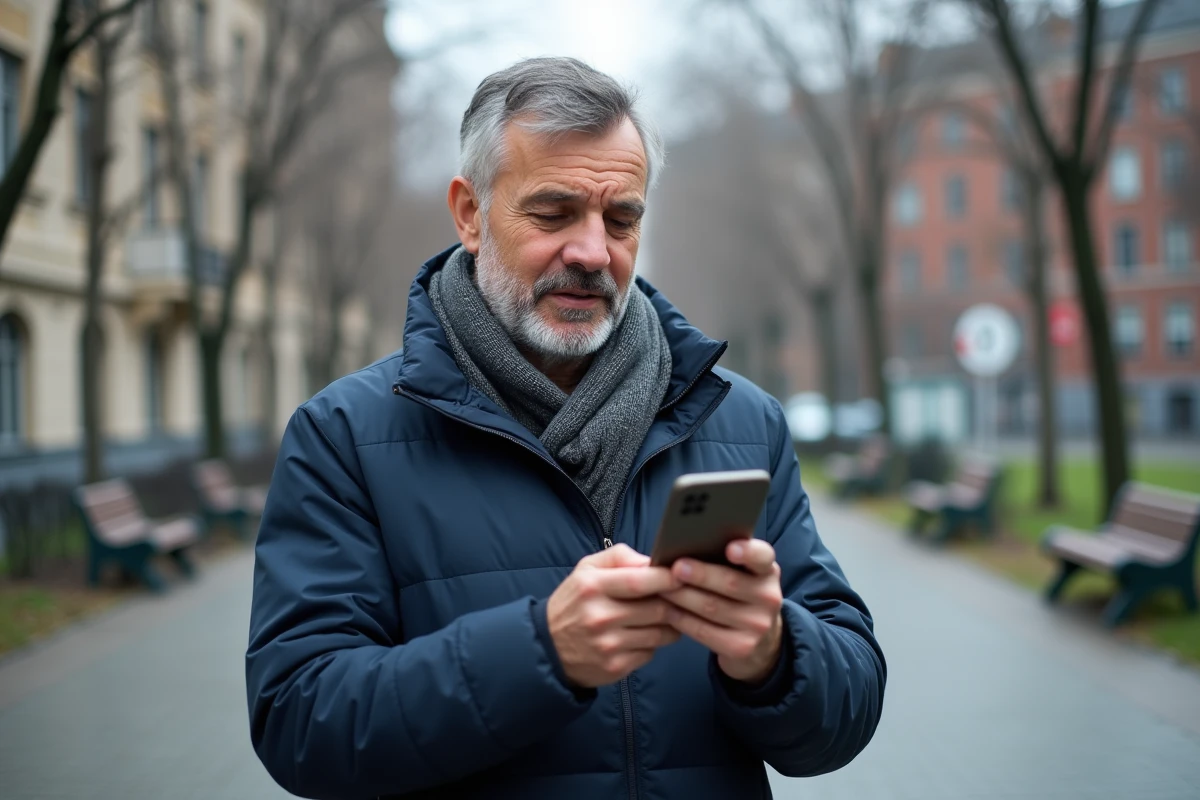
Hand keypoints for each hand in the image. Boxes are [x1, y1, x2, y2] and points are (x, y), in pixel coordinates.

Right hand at [547, 544, 682, 688]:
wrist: (548, 647)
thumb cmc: (575, 601)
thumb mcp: (586, 569)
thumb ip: (619, 557)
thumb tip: (652, 561)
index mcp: (592, 587)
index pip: (640, 581)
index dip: (667, 578)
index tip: (683, 574)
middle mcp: (600, 617)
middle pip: (657, 608)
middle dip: (674, 602)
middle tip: (680, 597)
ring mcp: (608, 645)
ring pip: (660, 632)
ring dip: (669, 624)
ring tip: (664, 615)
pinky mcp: (616, 667)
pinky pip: (651, 652)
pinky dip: (654, 643)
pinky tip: (644, 635)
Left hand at [663, 538, 783, 683]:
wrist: (760, 640)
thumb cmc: (739, 594)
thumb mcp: (743, 573)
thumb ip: (723, 558)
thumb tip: (684, 546)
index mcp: (767, 571)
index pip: (762, 556)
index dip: (748, 552)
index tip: (730, 549)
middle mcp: (768, 597)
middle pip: (730, 583)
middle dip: (700, 575)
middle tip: (675, 568)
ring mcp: (757, 625)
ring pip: (712, 607)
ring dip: (682, 596)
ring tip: (662, 588)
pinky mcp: (741, 647)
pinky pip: (704, 631)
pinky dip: (682, 619)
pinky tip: (667, 611)